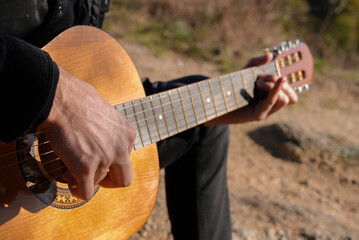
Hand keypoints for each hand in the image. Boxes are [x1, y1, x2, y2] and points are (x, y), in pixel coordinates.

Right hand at [38, 66, 135, 199]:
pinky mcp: (86, 168)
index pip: (126, 156)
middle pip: (124, 178)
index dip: (111, 160)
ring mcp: (105, 159)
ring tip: (70, 167)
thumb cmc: (77, 98)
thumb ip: (110, 128)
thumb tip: (101, 135)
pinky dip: (78, 191)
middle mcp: (121, 148)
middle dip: (109, 180)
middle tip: (95, 176)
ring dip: (85, 179)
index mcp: (127, 133)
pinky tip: (70, 182)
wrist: (60, 99)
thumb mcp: (106, 111)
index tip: (97, 157)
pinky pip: (86, 192)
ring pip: (98, 182)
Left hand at [206, 53, 297, 124]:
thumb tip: (271, 55)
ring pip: (285, 99)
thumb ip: (257, 62)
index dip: (286, 84)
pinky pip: (273, 101)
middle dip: (278, 82)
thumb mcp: (246, 70)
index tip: (272, 76)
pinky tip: (279, 80)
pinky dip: (277, 90)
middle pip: (290, 95)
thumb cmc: (233, 86)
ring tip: (258, 83)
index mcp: (272, 98)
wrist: (218, 101)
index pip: (291, 95)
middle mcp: (271, 107)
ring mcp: (266, 112)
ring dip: (274, 86)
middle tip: (260, 78)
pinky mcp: (259, 115)